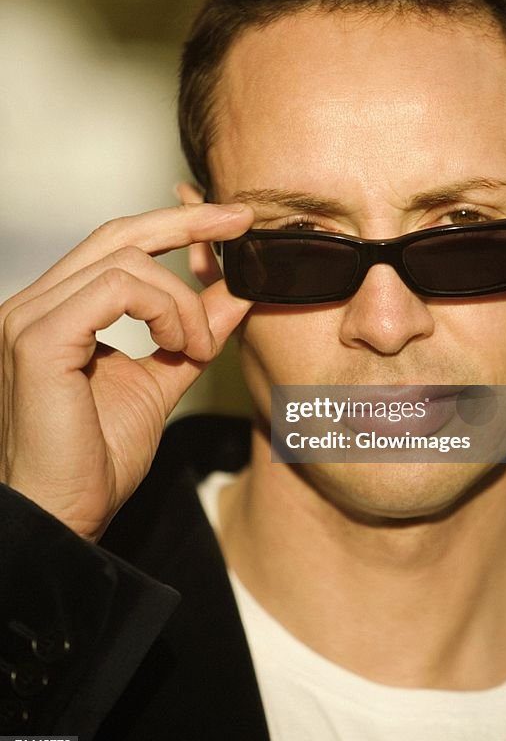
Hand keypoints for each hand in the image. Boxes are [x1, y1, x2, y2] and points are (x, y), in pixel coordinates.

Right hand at [0, 203, 252, 539]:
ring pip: (128, 262)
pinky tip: (181, 347)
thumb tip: (235, 292)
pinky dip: (165, 309)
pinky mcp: (38, 338)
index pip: (117, 243)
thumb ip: (191, 333)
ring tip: (199, 347)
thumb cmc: (96, 460)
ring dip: (183, 301)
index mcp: (56, 310)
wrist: (63, 519)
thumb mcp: (161, 381)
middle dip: (188, 221)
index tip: (231, 222)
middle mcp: (34, 304)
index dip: (175, 223)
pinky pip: (118, 288)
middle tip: (242, 223)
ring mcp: (29, 317)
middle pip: (119, 233)